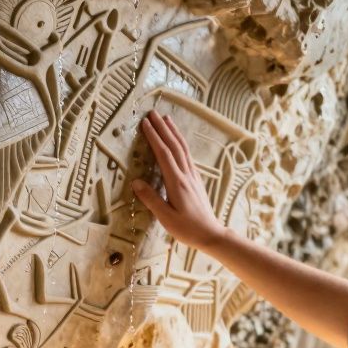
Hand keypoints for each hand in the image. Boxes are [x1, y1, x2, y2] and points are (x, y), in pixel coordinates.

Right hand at [132, 110, 229, 249]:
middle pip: (174, 146)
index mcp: (177, 182)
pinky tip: (178, 141)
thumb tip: (135, 182)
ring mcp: (193, 176)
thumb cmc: (187, 229)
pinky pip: (187, 155)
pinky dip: (180, 143)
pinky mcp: (196, 180)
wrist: (211, 234)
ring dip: (173, 132)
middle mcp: (186, 175)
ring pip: (183, 148)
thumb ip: (151, 199)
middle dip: (163, 128)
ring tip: (166, 119)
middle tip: (153, 113)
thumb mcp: (166, 218)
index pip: (164, 154)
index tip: (145, 123)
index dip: (154, 137)